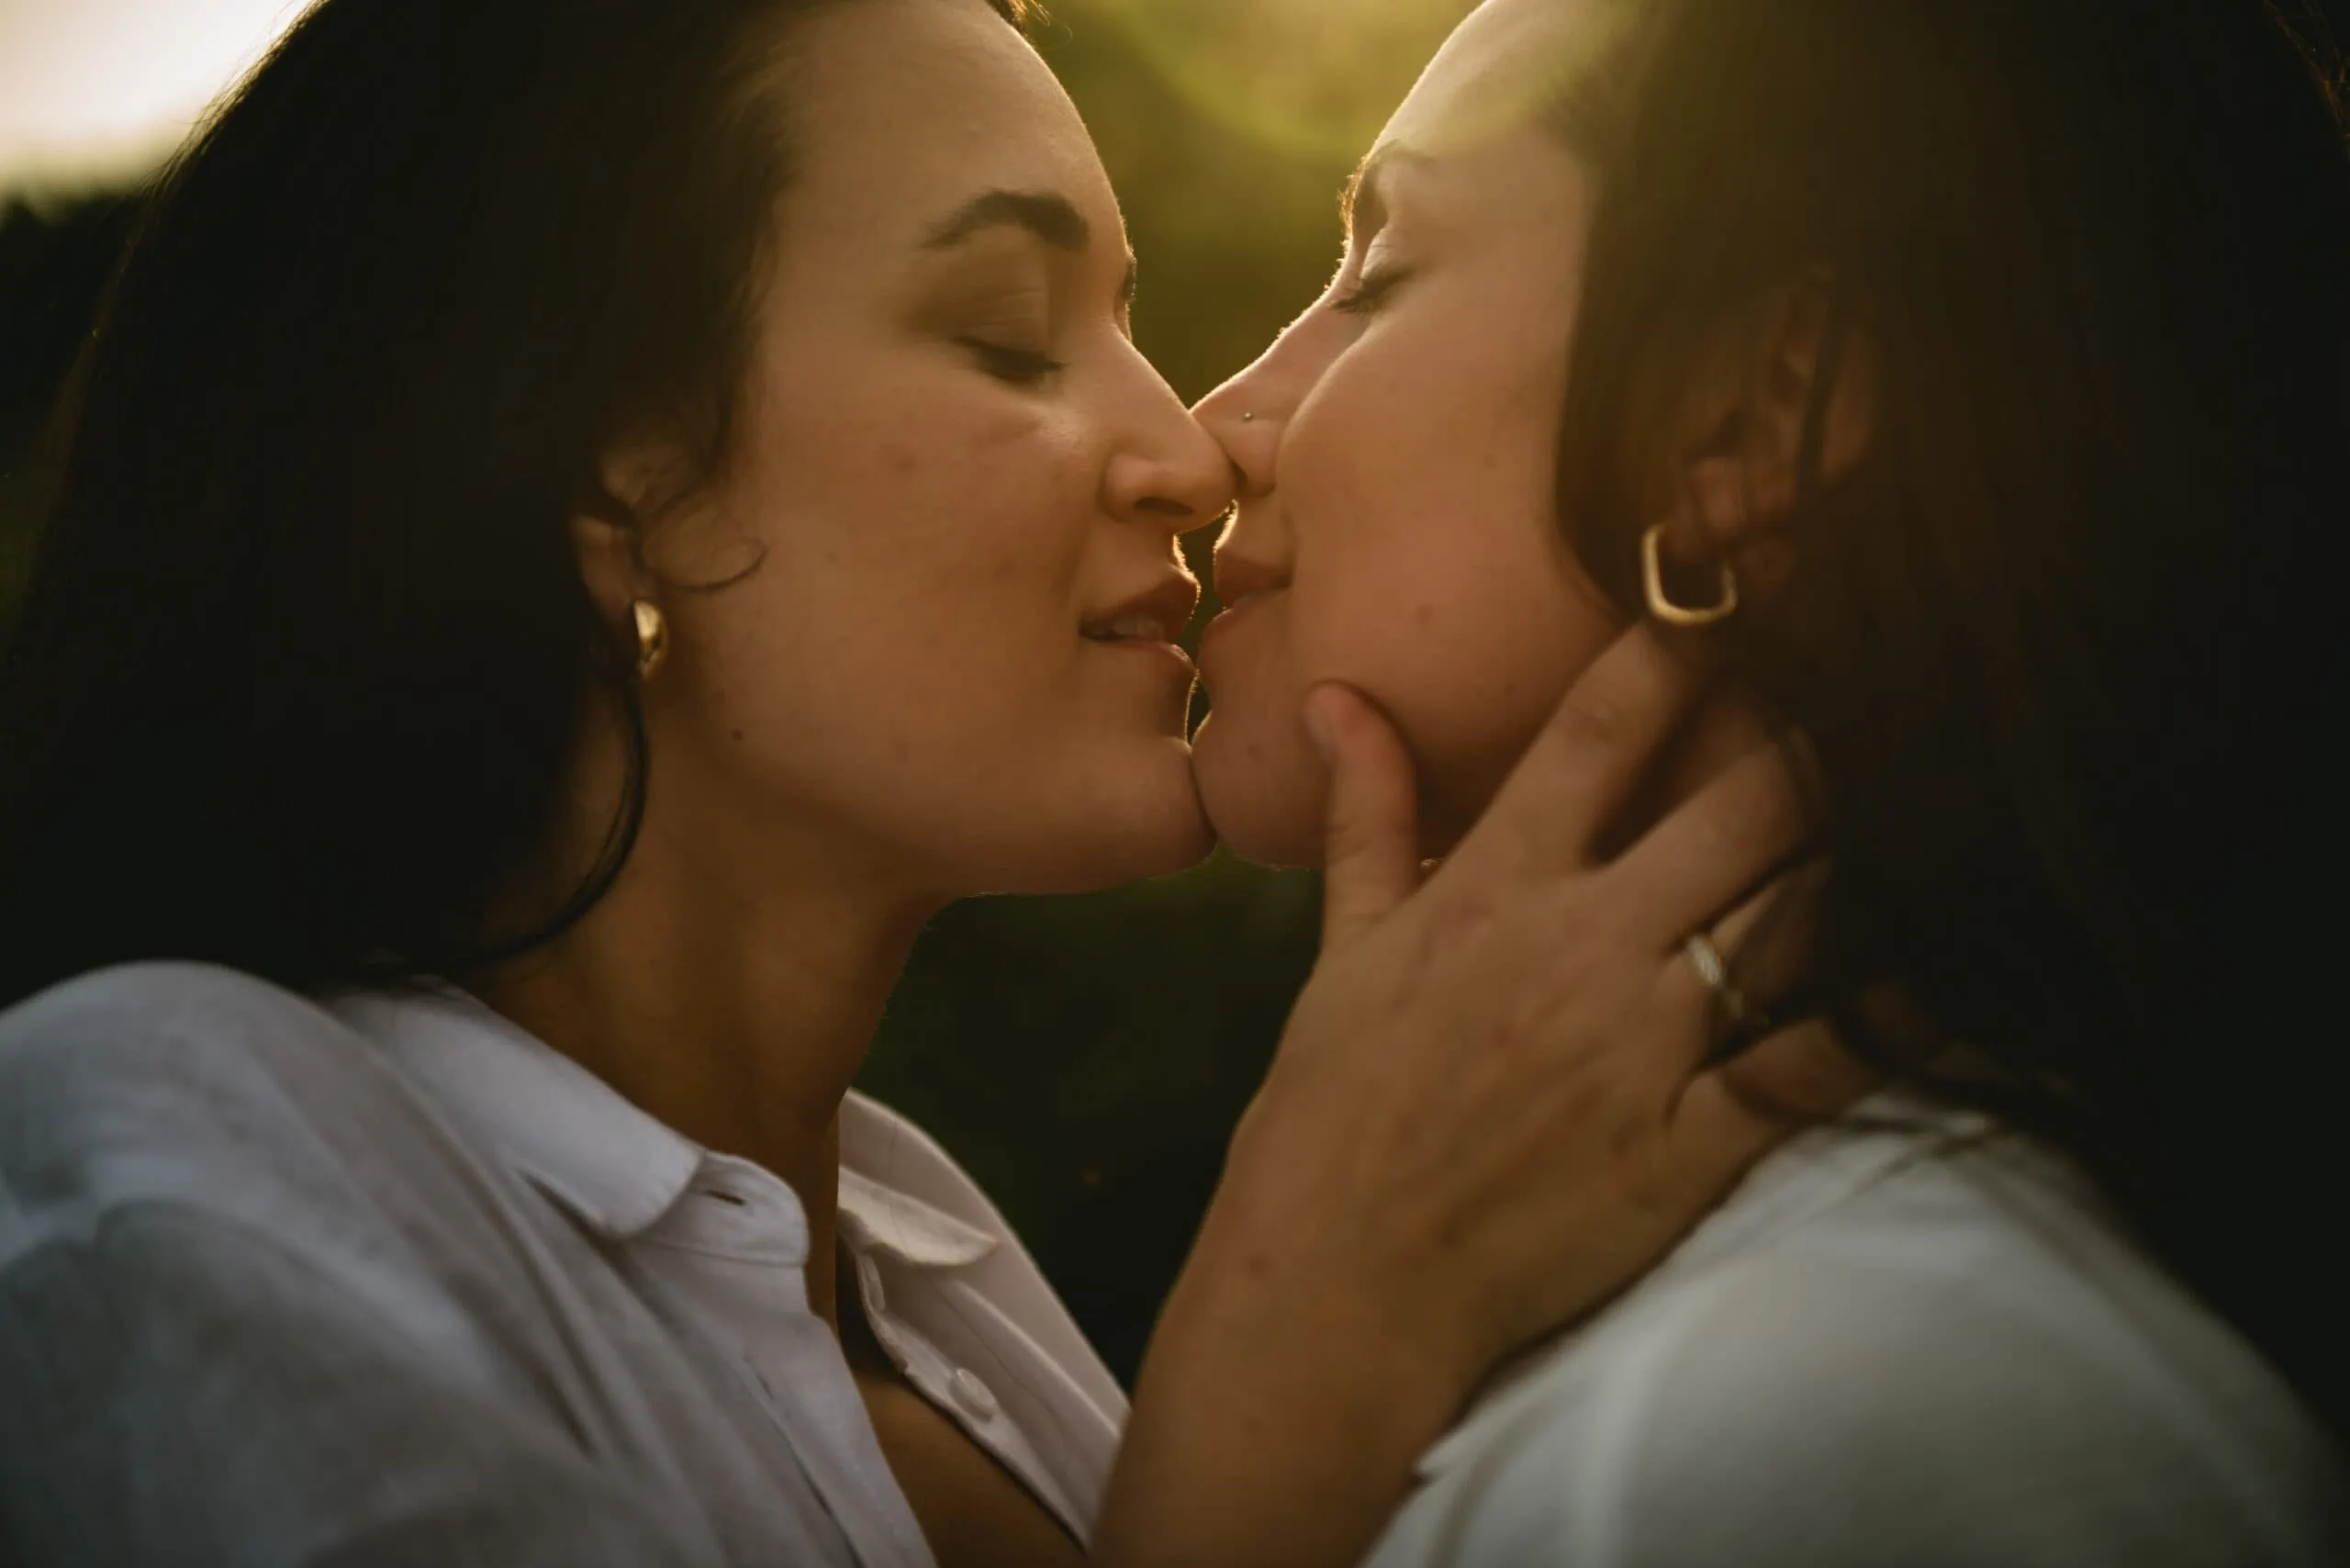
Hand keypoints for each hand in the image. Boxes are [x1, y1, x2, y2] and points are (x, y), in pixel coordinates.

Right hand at [1230, 626, 1864, 1368]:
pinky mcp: (1688, 1147)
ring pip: (1799, 911)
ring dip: (1866, 851)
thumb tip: (1339, 696)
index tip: (1743, 591)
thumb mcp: (1341, 950)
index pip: (1608, 722)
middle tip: (1867, 699)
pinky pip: (1819, 1062)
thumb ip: (1366, 813)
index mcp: (1495, 884)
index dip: (1689, 640)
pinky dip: (1891, 1015)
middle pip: (1749, 798)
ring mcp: (1643, 1046)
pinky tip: (1945, 968)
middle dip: (1818, 737)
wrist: (1335, 1285)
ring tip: (1927, 801)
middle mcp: (1582, 944)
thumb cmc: (1331, 1111)